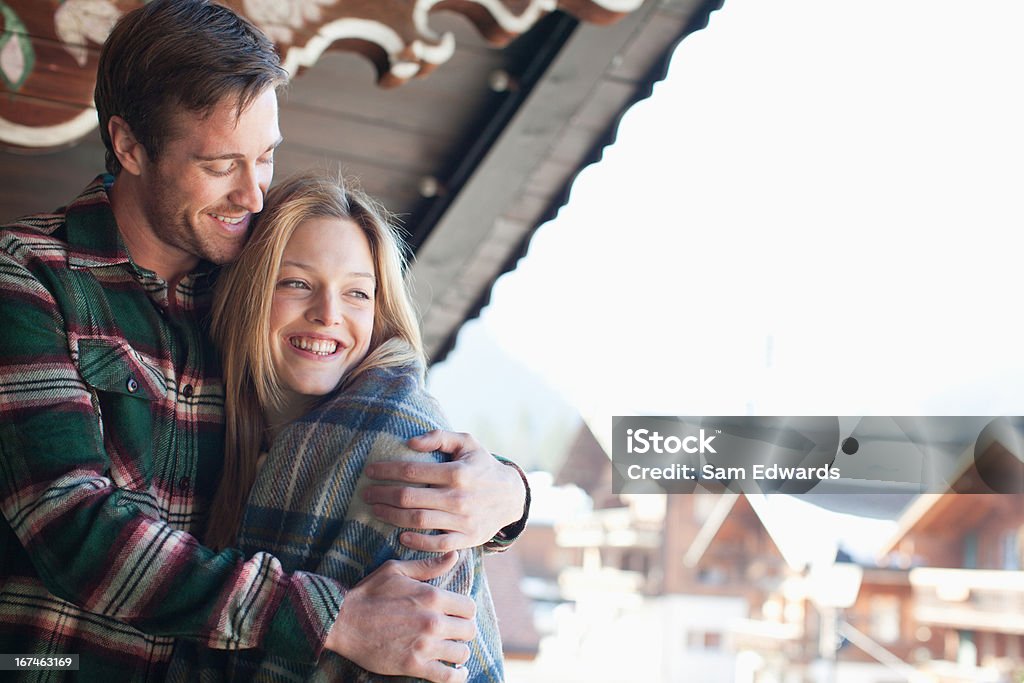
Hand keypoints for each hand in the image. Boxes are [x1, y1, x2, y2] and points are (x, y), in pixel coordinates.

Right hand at [325, 551, 474, 682]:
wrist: (342, 621)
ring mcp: (424, 646)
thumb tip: (454, 556)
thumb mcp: (397, 570)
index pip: (469, 607)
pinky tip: (457, 672)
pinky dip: (456, 676)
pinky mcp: (413, 666)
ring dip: (458, 652)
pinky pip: (447, 677)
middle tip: (454, 632)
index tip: (457, 614)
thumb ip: (428, 565)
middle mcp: (433, 622)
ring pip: (461, 654)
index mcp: (432, 596)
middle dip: (463, 631)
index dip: (465, 611)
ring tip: (451, 650)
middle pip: (469, 630)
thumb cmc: (368, 593)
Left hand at [362, 430, 525, 551]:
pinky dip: (416, 541)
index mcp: (458, 472)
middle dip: (382, 495)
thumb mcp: (467, 443)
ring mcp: (463, 520)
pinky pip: (436, 544)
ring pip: (418, 521)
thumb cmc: (482, 466)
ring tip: (375, 510)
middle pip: (409, 498)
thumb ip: (439, 437)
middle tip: (366, 493)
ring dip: (391, 516)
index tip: (370, 470)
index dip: (387, 470)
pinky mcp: (467, 538)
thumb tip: (410, 442)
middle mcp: (459, 497)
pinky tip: (400, 534)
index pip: (412, 471)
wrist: (512, 496)